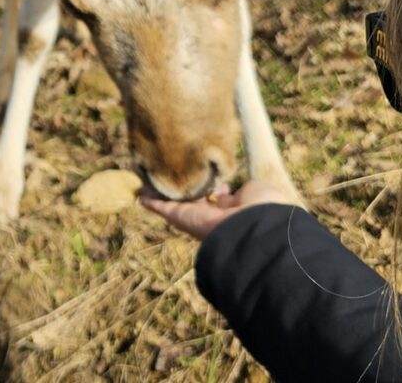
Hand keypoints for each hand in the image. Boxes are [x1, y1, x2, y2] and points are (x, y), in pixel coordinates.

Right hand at [140, 180, 291, 240]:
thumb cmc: (261, 208)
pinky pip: (163, 208)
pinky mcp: (181, 218)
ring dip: (160, 192)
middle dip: (179, 188)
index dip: (206, 183)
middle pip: (190, 200)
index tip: (198, 171)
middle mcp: (211, 215)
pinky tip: (140, 192)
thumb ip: (239, 188)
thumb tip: (223, 189)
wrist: (255, 230)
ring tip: (147, 179)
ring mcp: (195, 217)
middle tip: (167, 174)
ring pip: (173, 203)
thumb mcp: (254, 190)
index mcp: (231, 209)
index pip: (213, 196)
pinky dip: (150, 200)